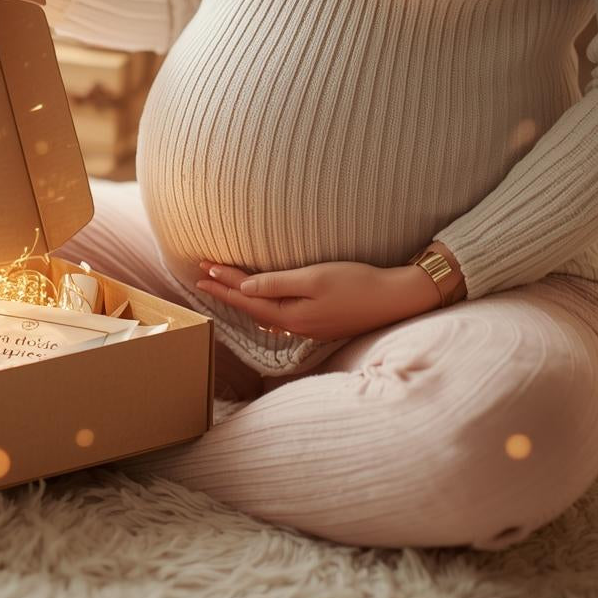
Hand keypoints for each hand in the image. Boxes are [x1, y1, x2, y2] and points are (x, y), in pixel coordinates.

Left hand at [194, 259, 442, 341]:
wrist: (395, 299)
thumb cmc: (357, 283)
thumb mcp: (314, 278)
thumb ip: (277, 284)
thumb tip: (244, 289)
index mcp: (291, 316)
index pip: (247, 299)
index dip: (224, 283)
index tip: (202, 270)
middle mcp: (296, 326)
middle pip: (252, 307)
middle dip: (226, 291)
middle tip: (201, 276)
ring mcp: (309, 328)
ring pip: (265, 313)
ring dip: (243, 299)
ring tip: (223, 290)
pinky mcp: (320, 324)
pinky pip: (282, 316)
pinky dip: (264, 307)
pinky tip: (261, 309)